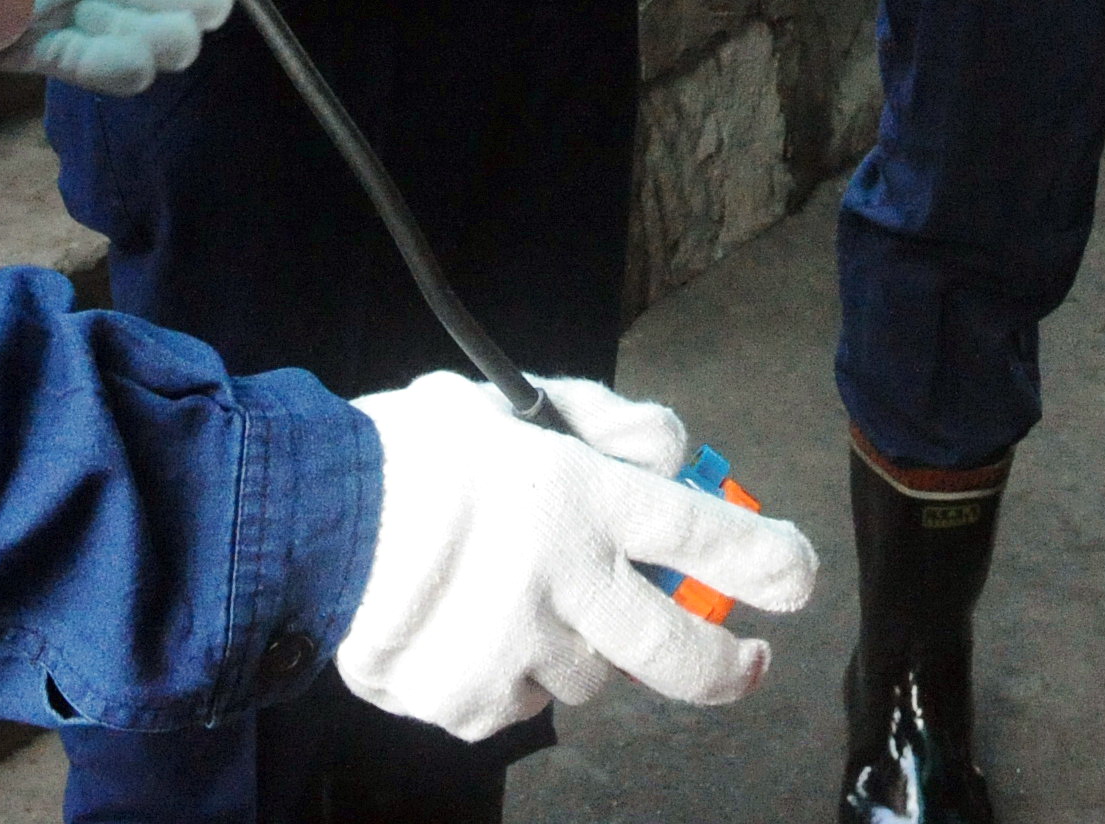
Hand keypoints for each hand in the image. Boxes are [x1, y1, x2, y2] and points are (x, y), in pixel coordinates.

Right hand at [335, 372, 819, 740]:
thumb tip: (676, 455)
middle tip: (745, 660)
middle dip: (728, 666)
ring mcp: (517, 651)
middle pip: (679, 651)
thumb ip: (608, 421)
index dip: (766, 562)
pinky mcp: (472, 701)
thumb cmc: (412, 451)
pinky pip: (522, 704)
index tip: (797, 579)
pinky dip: (512, 677)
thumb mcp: (516, 399)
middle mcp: (561, 582)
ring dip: (583, 648)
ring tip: (526, 599)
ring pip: (593, 677)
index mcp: (578, 499)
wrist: (307, 523)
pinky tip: (474, 629)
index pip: (702, 536)